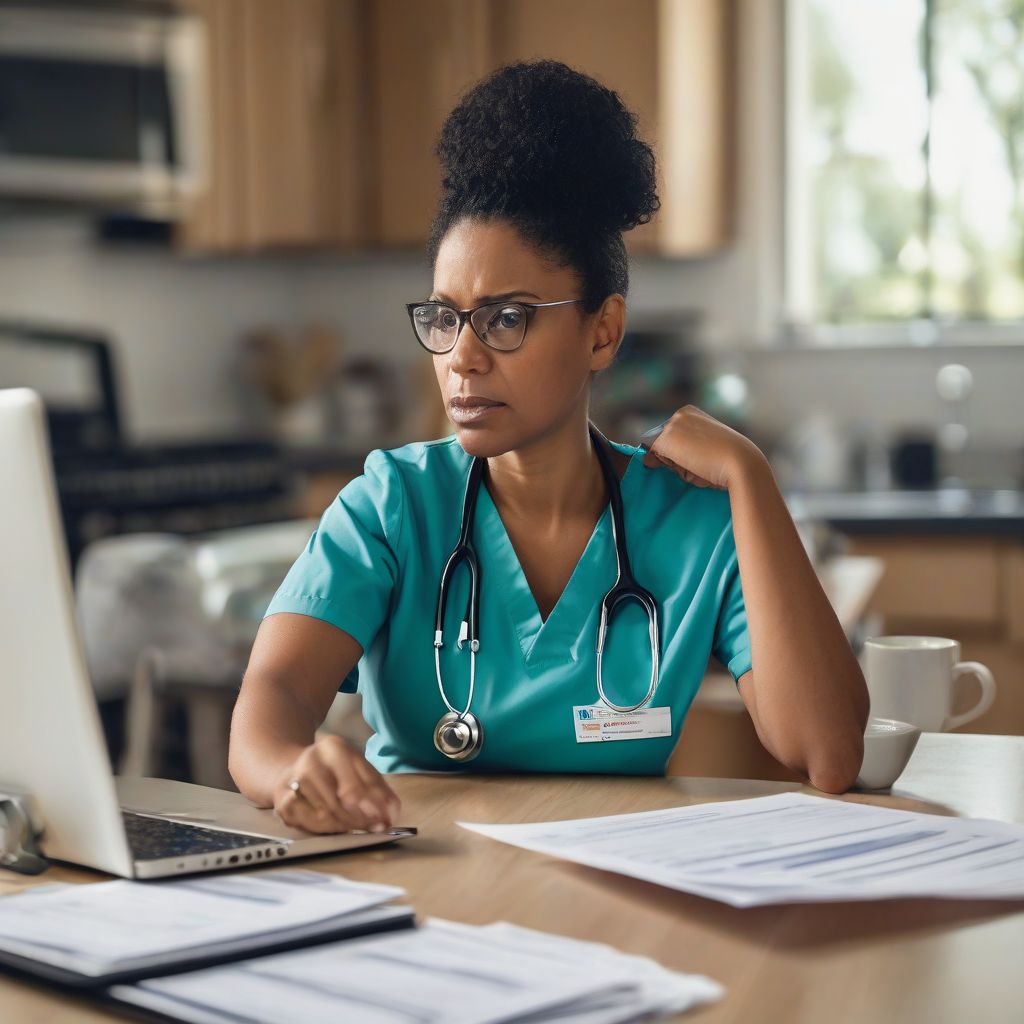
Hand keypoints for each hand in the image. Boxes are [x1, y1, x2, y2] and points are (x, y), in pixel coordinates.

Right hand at [273, 735, 400, 833]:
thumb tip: (391, 813)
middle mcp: (311, 760)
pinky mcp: (283, 800)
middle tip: (373, 827)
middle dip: (362, 818)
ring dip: (347, 825)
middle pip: (343, 801)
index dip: (375, 807)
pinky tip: (336, 825)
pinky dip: (327, 829)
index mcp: (334, 747)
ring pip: (327, 814)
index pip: (358, 785)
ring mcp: (294, 780)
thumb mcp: (358, 769)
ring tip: (356, 826)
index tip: (385, 820)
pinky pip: (310, 823)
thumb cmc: (334, 771)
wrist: (293, 769)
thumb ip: (377, 789)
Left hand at [640, 405, 766, 490]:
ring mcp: (671, 425)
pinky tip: (693, 463)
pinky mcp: (666, 439)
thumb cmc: (728, 460)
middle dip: (680, 461)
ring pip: (662, 455)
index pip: (675, 441)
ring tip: (701, 463)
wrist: (740, 462)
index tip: (708, 455)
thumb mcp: (705, 448)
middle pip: (666, 448)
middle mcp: (679, 414)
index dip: (686, 455)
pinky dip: (673, 468)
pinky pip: (657, 461)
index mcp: (691, 413)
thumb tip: (648, 460)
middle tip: (706, 460)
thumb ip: (682, 449)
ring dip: (678, 465)